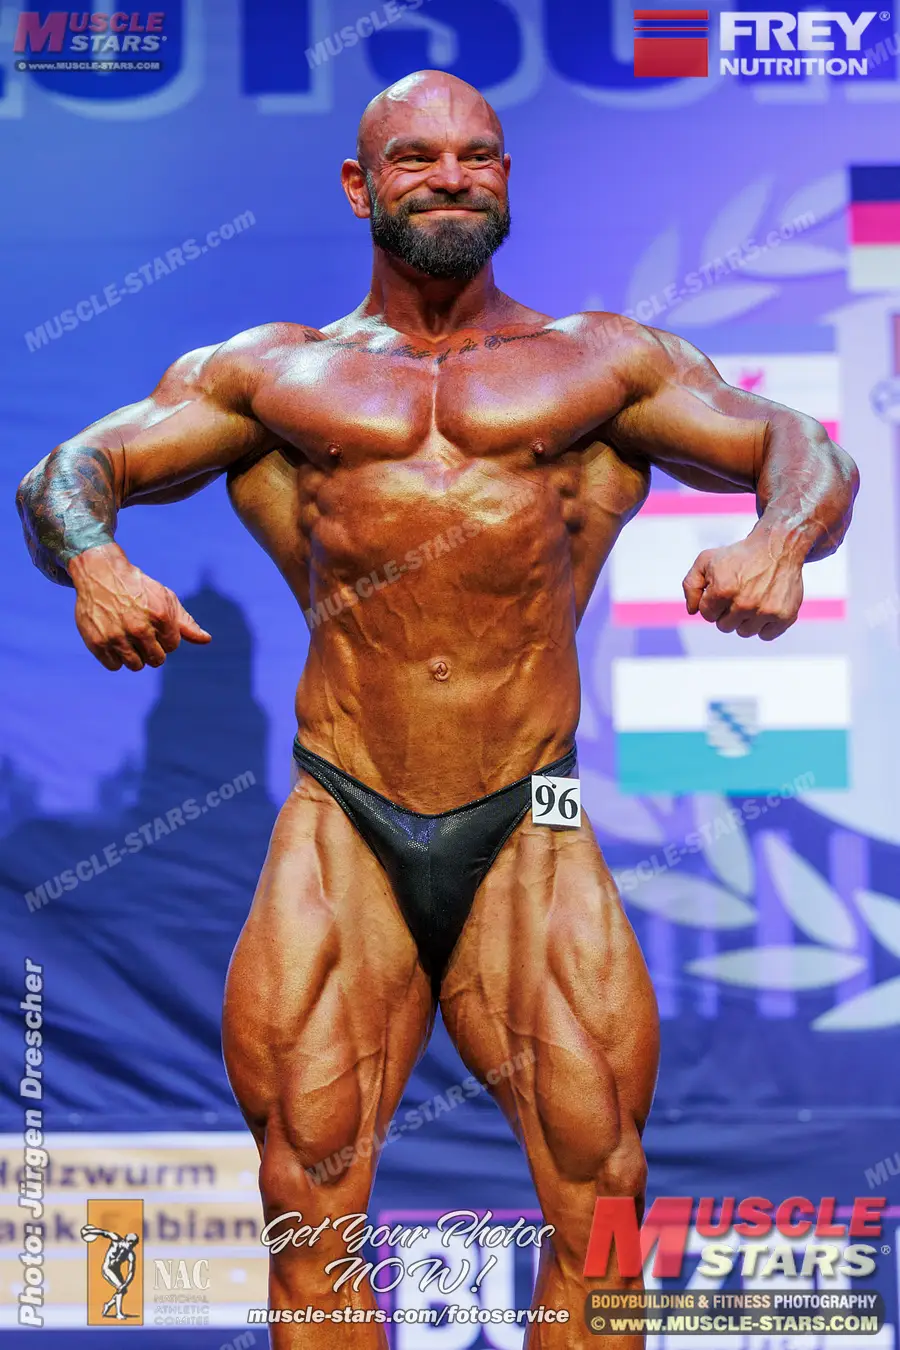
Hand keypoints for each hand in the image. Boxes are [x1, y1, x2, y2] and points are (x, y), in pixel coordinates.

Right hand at [69, 543, 210, 670]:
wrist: (101, 574)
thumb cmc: (138, 589)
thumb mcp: (166, 599)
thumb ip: (186, 623)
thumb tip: (206, 640)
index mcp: (161, 617)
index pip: (172, 646)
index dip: (164, 638)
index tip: (153, 625)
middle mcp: (139, 628)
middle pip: (156, 660)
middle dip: (152, 650)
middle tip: (141, 634)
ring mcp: (117, 636)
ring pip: (136, 666)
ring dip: (134, 656)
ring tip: (128, 639)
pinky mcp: (97, 642)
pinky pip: (114, 666)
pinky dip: (115, 658)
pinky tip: (114, 641)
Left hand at [682, 534, 803, 639]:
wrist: (777, 546)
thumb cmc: (740, 555)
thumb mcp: (706, 561)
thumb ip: (691, 585)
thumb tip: (692, 611)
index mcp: (722, 590)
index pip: (707, 615)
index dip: (713, 602)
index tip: (723, 589)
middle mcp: (744, 603)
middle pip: (724, 626)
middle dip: (727, 612)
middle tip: (738, 593)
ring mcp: (766, 611)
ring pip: (744, 632)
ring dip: (745, 619)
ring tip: (752, 598)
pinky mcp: (784, 615)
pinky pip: (766, 635)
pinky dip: (764, 625)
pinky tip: (765, 606)